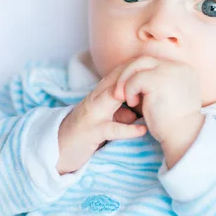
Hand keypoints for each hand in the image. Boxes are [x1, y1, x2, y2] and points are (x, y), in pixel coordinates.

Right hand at [57, 58, 146, 173]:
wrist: (58, 150)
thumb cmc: (84, 133)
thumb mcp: (105, 119)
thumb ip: (121, 114)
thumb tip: (139, 113)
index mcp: (98, 95)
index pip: (118, 74)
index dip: (135, 68)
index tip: (155, 65)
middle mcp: (94, 100)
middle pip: (116, 80)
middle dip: (135, 74)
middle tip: (157, 72)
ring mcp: (92, 115)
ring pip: (111, 98)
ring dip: (131, 94)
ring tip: (151, 94)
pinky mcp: (91, 132)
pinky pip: (111, 129)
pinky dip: (128, 129)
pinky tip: (142, 130)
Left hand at [114, 56, 204, 167]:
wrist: (184, 136)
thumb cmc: (174, 124)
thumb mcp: (169, 99)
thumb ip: (159, 86)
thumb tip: (139, 83)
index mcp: (182, 70)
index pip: (153, 63)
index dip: (136, 73)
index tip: (125, 86)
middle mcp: (178, 66)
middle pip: (144, 60)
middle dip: (127, 73)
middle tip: (118, 91)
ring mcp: (169, 70)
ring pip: (137, 64)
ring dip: (125, 80)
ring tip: (119, 97)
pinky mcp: (159, 79)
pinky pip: (135, 78)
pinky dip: (129, 90)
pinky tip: (132, 104)